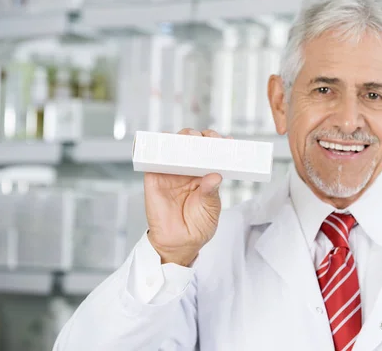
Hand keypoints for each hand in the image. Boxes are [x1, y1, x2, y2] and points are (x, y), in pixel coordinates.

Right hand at [144, 128, 224, 265]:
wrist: (179, 244)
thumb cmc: (198, 226)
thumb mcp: (210, 209)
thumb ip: (211, 192)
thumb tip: (215, 176)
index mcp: (204, 174)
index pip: (212, 153)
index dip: (218, 143)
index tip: (228, 140)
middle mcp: (188, 169)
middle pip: (193, 144)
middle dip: (201, 137)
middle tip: (208, 138)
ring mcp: (171, 172)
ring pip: (174, 146)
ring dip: (182, 137)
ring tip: (191, 138)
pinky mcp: (154, 177)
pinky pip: (154, 158)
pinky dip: (159, 147)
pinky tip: (167, 142)